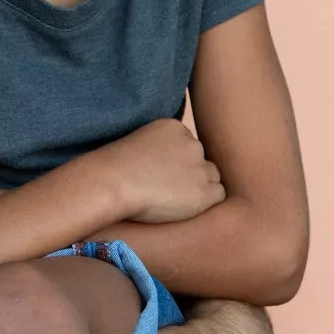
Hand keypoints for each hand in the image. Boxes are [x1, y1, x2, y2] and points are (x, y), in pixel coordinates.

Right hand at [94, 118, 225, 222]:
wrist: (115, 182)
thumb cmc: (116, 167)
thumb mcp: (139, 143)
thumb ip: (158, 148)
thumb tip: (164, 166)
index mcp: (174, 127)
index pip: (186, 144)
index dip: (177, 161)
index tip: (163, 172)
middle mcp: (192, 144)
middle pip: (201, 159)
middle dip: (190, 172)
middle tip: (170, 187)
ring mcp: (200, 167)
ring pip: (212, 176)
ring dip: (199, 186)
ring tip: (177, 198)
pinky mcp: (204, 192)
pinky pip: (218, 194)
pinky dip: (205, 201)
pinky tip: (186, 205)